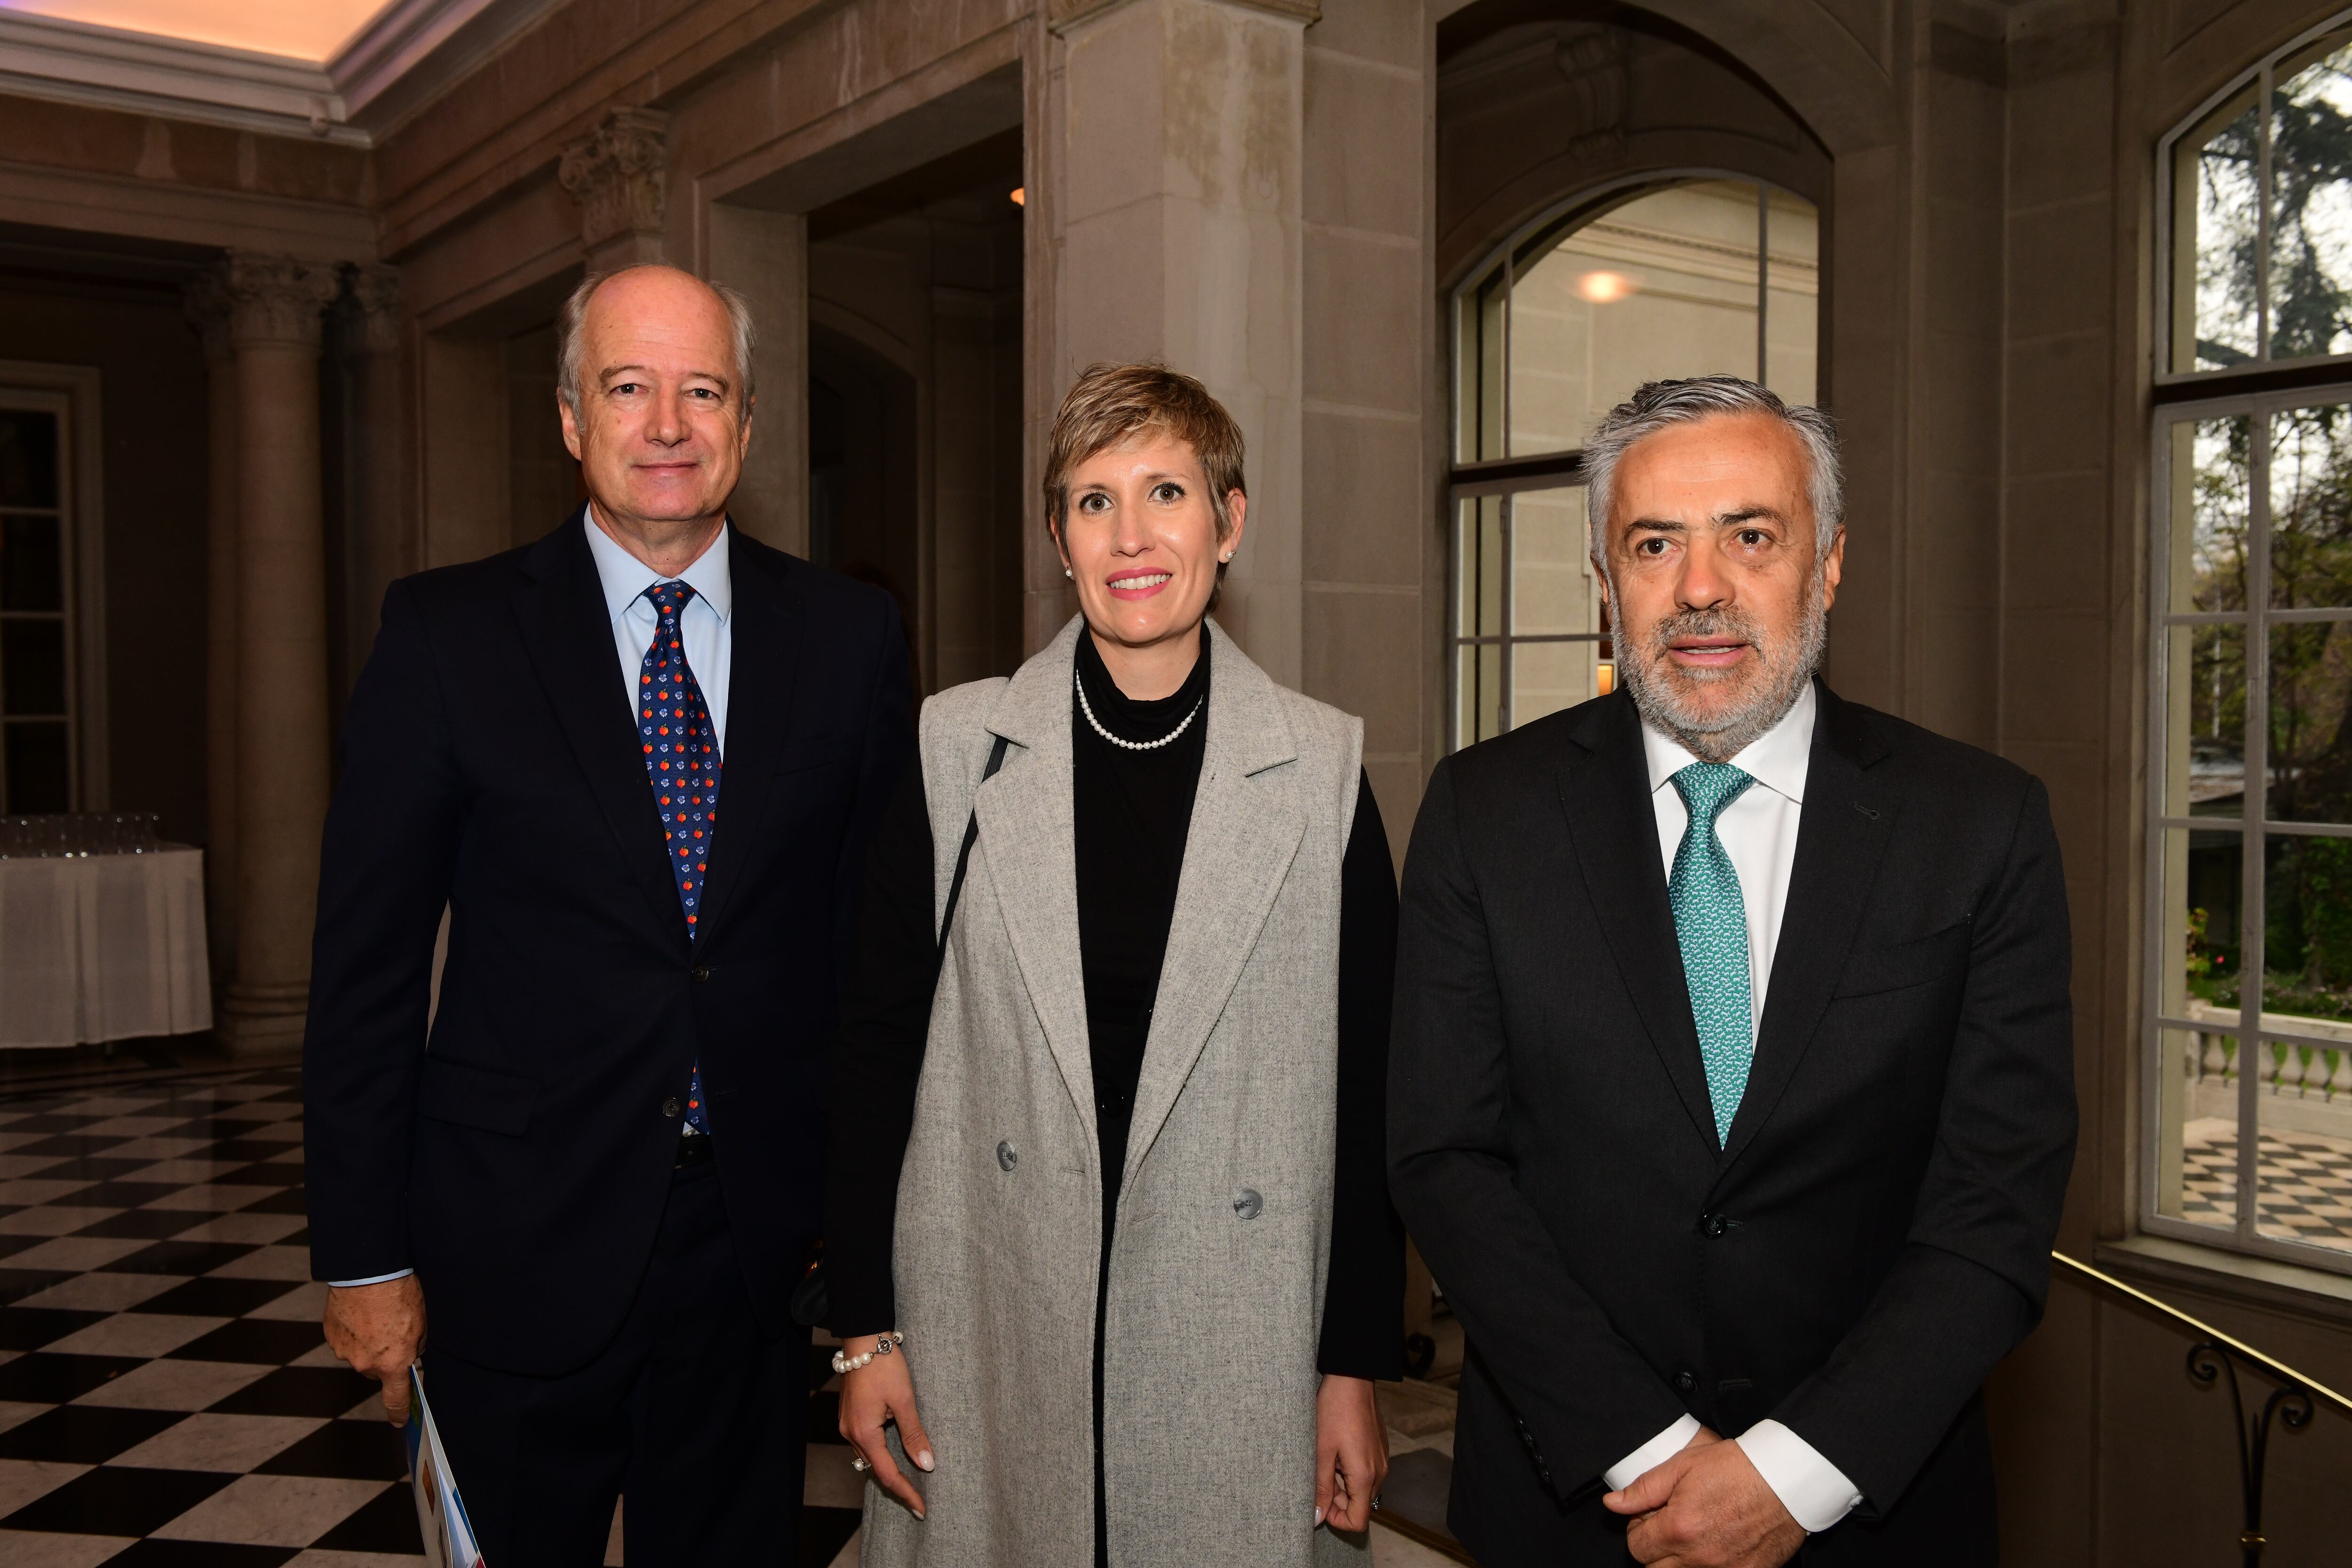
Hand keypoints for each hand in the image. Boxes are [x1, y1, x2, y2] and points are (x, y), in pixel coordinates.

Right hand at [322, 1275, 425, 1425]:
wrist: (368, 1273)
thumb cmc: (400, 1295)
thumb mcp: (422, 1323)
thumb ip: (415, 1347)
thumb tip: (409, 1355)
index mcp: (392, 1363)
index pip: (396, 1398)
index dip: (399, 1412)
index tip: (400, 1421)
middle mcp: (366, 1364)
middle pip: (377, 1370)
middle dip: (384, 1357)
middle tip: (391, 1331)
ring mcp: (345, 1352)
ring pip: (359, 1355)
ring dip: (367, 1343)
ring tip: (375, 1317)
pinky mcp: (331, 1337)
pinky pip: (345, 1340)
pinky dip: (352, 1331)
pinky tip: (360, 1313)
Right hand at [838, 1339, 932, 1518]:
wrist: (863, 1337)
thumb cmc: (884, 1365)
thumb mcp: (904, 1399)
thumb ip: (914, 1433)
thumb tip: (926, 1464)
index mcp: (864, 1433)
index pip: (887, 1473)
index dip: (906, 1492)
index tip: (921, 1509)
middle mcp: (851, 1433)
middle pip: (876, 1470)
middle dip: (897, 1486)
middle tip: (918, 1502)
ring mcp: (848, 1425)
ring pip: (870, 1457)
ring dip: (888, 1470)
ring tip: (909, 1484)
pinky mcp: (850, 1416)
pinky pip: (865, 1444)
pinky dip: (881, 1454)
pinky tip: (894, 1455)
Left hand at [1314, 1374, 1388, 1531]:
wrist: (1352, 1378)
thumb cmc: (1334, 1411)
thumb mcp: (1321, 1452)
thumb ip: (1321, 1487)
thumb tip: (1317, 1517)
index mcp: (1365, 1476)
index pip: (1359, 1520)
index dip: (1337, 1520)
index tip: (1320, 1504)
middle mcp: (1379, 1472)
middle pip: (1360, 1505)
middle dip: (1337, 1500)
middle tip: (1318, 1476)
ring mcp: (1381, 1459)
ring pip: (1362, 1489)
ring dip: (1342, 1484)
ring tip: (1326, 1460)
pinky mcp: (1379, 1449)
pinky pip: (1366, 1472)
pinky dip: (1350, 1471)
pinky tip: (1336, 1451)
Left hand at [1603, 1428, 1805, 1567]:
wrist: (1786, 1477)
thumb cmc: (1738, 1467)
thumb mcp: (1683, 1465)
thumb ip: (1644, 1488)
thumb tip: (1613, 1504)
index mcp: (1679, 1529)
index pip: (1636, 1548)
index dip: (1638, 1529)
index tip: (1650, 1516)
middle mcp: (1699, 1558)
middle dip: (1655, 1548)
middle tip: (1669, 1525)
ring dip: (1679, 1560)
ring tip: (1691, 1533)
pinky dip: (1708, 1565)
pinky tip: (1716, 1544)